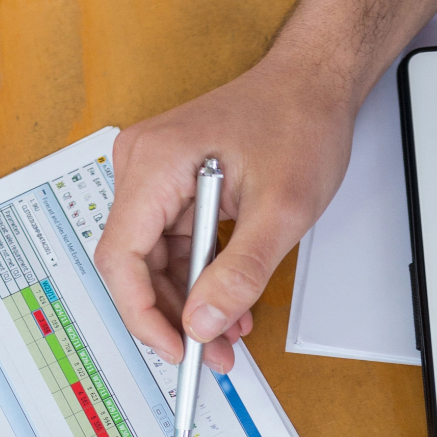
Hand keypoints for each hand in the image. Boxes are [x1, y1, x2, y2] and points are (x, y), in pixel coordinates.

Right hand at [95, 52, 355, 372]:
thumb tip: (203, 323)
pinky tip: (228, 305)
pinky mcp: (172, 185)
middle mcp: (142, 166)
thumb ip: (240, 273)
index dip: (143, 313)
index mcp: (155, 163)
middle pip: (135, 264)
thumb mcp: (281, 210)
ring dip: (190, 304)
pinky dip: (200, 279)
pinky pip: (174, 246)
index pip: (121, 256)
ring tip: (229, 337)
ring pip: (155, 262)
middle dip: (174, 316)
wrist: (314, 82)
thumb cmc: (299, 120)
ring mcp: (155, 176)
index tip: (177, 348)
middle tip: (212, 354)